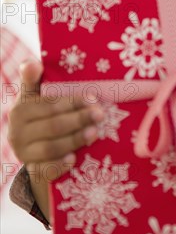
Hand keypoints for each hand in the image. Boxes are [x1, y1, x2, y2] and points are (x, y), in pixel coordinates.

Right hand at [8, 60, 103, 181]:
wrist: (34, 150)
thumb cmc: (41, 116)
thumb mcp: (35, 97)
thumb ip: (33, 80)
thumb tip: (33, 63)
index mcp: (21, 110)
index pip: (50, 105)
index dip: (72, 101)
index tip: (93, 97)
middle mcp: (18, 132)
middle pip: (53, 125)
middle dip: (79, 119)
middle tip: (100, 114)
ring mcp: (24, 153)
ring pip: (51, 147)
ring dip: (75, 140)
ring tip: (95, 133)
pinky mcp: (32, 170)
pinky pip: (45, 169)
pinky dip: (59, 165)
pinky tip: (74, 159)